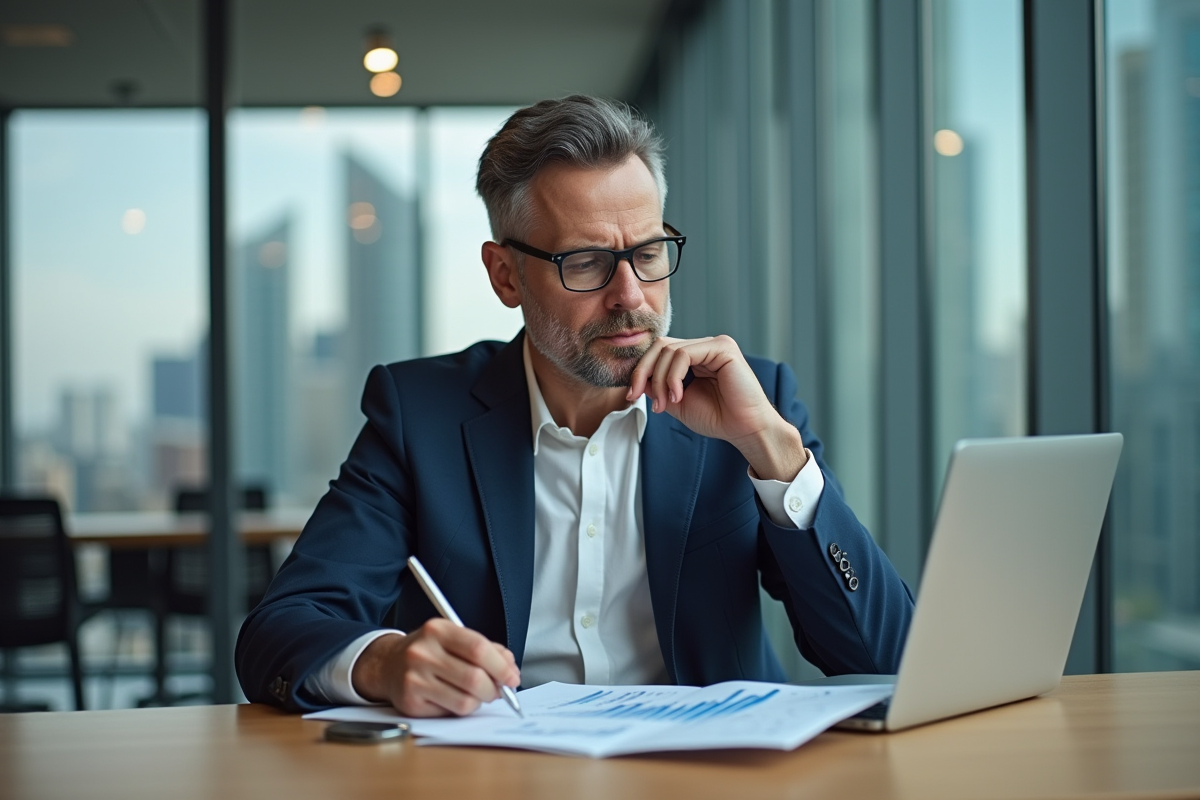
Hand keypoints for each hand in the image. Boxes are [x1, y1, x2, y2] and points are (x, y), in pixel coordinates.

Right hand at [351, 618, 519, 716]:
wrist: (387, 664)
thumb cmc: (429, 652)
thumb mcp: (454, 639)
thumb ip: (486, 649)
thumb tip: (510, 669)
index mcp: (438, 630)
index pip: (478, 648)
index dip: (501, 666)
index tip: (512, 677)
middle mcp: (422, 652)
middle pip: (474, 678)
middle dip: (494, 689)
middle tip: (499, 691)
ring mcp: (414, 678)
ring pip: (464, 700)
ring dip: (479, 701)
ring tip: (475, 694)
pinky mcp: (410, 703)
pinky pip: (450, 712)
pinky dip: (461, 709)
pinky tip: (454, 698)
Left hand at [626, 334, 807, 481]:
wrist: (744, 430)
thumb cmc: (718, 418)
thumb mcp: (677, 402)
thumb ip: (658, 387)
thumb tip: (637, 379)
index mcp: (695, 357)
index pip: (659, 352)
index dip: (641, 371)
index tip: (632, 395)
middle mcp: (704, 346)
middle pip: (660, 346)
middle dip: (643, 372)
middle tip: (638, 396)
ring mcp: (714, 344)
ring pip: (669, 350)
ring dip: (660, 380)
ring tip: (667, 403)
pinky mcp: (723, 347)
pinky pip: (684, 354)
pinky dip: (673, 377)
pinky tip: (678, 396)